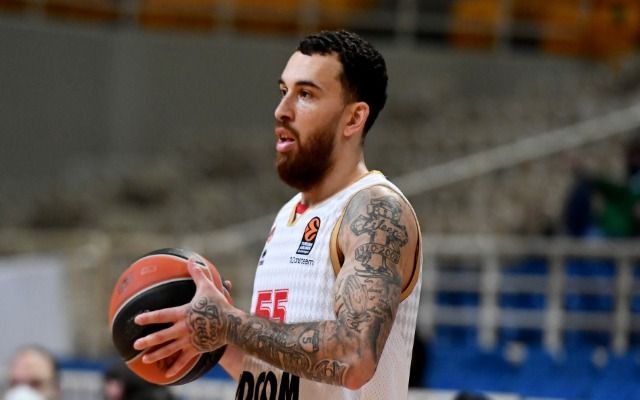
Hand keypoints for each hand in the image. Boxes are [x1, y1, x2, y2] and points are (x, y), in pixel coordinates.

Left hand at [133, 256, 231, 376]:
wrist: (231, 324)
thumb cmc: (219, 305)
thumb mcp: (207, 288)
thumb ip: (198, 275)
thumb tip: (191, 260)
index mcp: (183, 313)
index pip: (161, 315)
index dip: (148, 317)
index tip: (136, 320)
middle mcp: (182, 329)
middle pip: (161, 336)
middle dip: (147, 341)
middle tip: (135, 344)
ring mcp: (188, 341)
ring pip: (168, 350)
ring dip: (155, 355)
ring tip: (145, 359)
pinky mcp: (196, 350)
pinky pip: (183, 360)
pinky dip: (174, 367)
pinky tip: (166, 375)